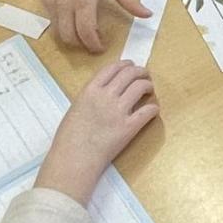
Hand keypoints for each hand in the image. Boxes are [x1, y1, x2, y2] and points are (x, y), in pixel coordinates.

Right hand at [36, 62, 159, 203]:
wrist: (74, 158)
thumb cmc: (69, 138)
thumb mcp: (76, 109)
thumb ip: (90, 97)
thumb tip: (104, 93)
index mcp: (90, 90)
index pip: (112, 68)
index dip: (125, 64)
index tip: (131, 66)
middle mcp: (106, 96)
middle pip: (129, 74)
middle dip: (141, 72)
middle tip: (145, 76)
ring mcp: (118, 111)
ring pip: (140, 87)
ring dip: (148, 85)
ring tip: (149, 90)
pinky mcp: (129, 127)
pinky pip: (148, 111)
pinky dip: (153, 108)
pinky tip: (153, 109)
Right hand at [42, 0, 150, 52]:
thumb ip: (130, 2)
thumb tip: (148, 14)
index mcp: (85, 1)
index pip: (87, 33)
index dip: (94, 45)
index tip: (101, 47)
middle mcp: (66, 4)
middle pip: (69, 38)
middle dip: (81, 45)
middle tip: (92, 42)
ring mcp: (53, 2)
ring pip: (58, 31)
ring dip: (71, 36)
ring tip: (83, 31)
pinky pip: (52, 19)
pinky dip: (63, 24)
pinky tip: (73, 17)